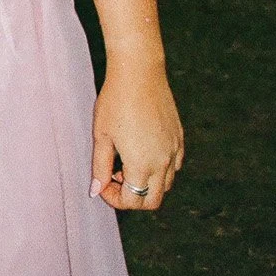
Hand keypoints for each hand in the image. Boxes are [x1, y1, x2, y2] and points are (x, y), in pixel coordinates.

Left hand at [91, 54, 183, 210]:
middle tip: (113, 177)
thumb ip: (99, 168)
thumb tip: (96, 191)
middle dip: (131, 198)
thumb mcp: (101, 136)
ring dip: (146, 184)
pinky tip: (141, 151)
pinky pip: (174, 167)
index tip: (102, 183)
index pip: (132, 201)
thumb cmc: (115, 102)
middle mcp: (164, 163)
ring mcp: (175, 151)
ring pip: (165, 185)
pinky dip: (159, 170)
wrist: (139, 73)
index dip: (113, 198)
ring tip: (125, 162)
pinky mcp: (180, 139)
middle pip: (152, 201)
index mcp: (142, 165)